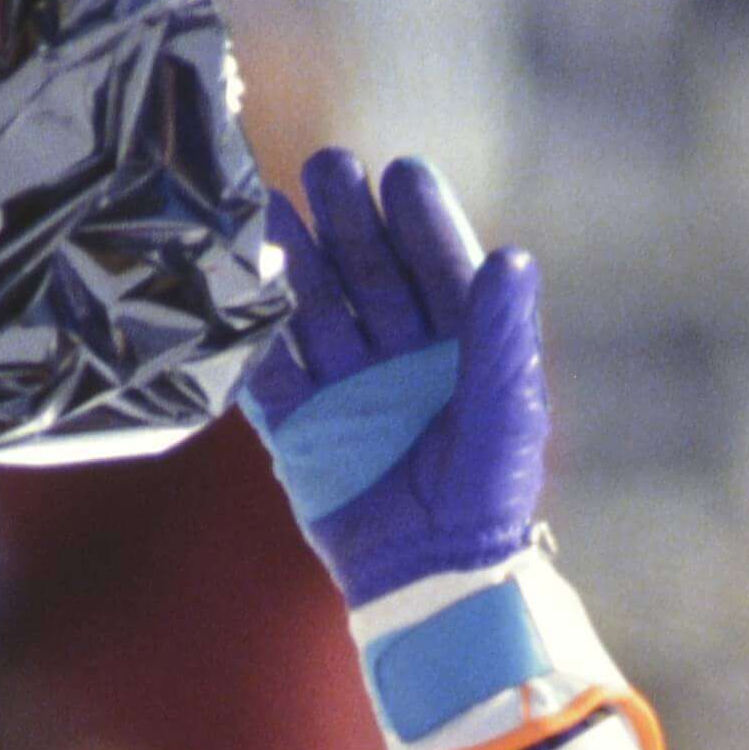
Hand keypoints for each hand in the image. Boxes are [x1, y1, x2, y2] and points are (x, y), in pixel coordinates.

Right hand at [242, 148, 545, 603]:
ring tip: (271, 210)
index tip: (402, 172)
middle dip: (349, 222)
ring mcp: (349, 392)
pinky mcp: (304, 432)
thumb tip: (511, 256)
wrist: (436, 581)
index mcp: (459, 348)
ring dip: (295, 263)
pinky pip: (271, 377)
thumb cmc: (488, 497)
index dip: (419, 221)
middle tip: (328, 168)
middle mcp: (402, 360)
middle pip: (370, 276)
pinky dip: (254, 337)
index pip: (438, 268)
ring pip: (317, 312)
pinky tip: (237, 288)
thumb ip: (502, 334)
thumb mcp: (506, 409)